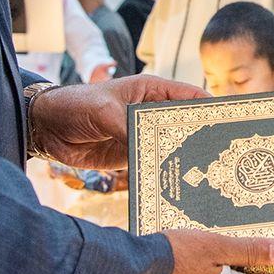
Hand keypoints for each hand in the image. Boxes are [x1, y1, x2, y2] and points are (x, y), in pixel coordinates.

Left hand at [29, 74, 206, 168]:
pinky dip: (160, 172)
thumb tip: (149, 149)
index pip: (188, 96)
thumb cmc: (75, 104)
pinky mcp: (129, 156)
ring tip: (203, 172)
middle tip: (221, 152)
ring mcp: (141, 135)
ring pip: (169, 147)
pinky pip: (150, 164)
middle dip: (200, 136)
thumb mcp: (104, 111)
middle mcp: (150, 113)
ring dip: (182, 158)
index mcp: (150, 91)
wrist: (45, 127)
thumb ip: (128, 128)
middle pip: (183, 125)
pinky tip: (173, 182)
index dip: (208, 107)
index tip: (228, 120)